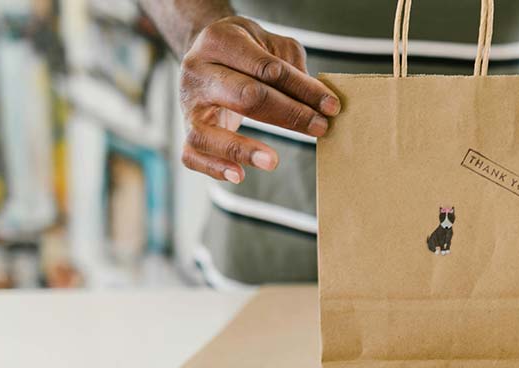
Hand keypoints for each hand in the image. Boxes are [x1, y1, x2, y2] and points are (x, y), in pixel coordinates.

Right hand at [179, 16, 340, 183]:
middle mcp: (198, 71)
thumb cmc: (243, 50)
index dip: (303, 89)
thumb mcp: (267, 42)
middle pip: (246, 96)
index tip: (331, 107)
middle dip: (289, 114)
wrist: (203, 52)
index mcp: (219, 41)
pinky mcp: (186, 130)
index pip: (268, 69)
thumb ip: (290, 64)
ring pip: (209, 132)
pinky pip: (192, 155)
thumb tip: (314, 99)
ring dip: (243, 149)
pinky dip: (214, 168)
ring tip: (273, 161)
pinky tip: (239, 176)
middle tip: (320, 129)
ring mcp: (188, 104)